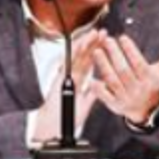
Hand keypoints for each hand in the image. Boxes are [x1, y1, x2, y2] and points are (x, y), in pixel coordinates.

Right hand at [30, 29, 101, 144]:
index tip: (105, 41)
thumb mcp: (85, 104)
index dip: (98, 51)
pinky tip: (80, 46)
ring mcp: (64, 77)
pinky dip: (73, 55)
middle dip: (93, 43)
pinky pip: (67, 66)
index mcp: (78, 80)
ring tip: (94, 34)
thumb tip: (100, 84)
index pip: (89, 62)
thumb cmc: (66, 117)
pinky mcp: (59, 81)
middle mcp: (71, 76)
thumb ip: (92, 93)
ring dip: (85, 45)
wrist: (53, 127)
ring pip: (76, 58)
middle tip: (103, 32)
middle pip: (84, 56)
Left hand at [88, 33, 158, 125]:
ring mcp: (125, 97)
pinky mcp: (115, 105)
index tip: (122, 37)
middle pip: (123, 70)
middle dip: (115, 54)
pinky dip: (98, 88)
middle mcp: (137, 89)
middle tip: (107, 40)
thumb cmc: (152, 85)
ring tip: (96, 51)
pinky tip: (92, 76)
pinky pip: (105, 96)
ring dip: (104, 66)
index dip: (131, 50)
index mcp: (148, 79)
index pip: (138, 63)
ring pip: (112, 81)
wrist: (145, 110)